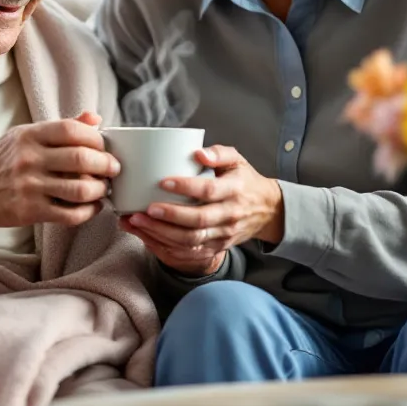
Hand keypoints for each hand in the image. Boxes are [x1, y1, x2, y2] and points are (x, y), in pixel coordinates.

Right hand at [0, 112, 118, 232]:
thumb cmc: (1, 160)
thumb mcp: (24, 136)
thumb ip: (60, 128)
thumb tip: (96, 119)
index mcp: (30, 135)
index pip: (73, 130)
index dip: (97, 139)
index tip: (104, 147)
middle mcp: (29, 159)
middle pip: (81, 159)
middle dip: (107, 165)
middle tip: (114, 169)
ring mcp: (29, 186)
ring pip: (80, 189)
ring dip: (100, 190)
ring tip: (104, 189)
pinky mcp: (29, 211)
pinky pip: (69, 214)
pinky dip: (88, 212)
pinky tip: (92, 207)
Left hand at [119, 146, 283, 275]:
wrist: (267, 210)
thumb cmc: (244, 180)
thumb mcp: (237, 160)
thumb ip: (218, 153)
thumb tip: (197, 152)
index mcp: (235, 190)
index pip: (209, 190)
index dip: (186, 187)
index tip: (163, 182)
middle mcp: (230, 215)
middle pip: (198, 220)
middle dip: (169, 216)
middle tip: (145, 209)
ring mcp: (224, 234)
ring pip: (191, 240)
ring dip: (162, 234)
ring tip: (139, 222)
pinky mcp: (217, 247)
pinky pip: (190, 253)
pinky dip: (166, 247)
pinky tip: (147, 237)